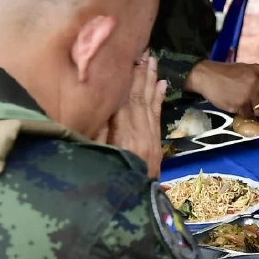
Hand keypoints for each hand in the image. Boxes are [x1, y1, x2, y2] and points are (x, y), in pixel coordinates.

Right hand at [107, 55, 168, 177]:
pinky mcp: (156, 144)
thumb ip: (95, 134)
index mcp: (123, 136)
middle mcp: (140, 134)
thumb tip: (96, 107)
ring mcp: (150, 139)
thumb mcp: (97, 158)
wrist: (136, 207)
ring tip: (153, 61)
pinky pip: (157, 116)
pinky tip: (162, 84)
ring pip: (150, 103)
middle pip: (139, 97)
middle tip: (144, 51)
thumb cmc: (110, 182)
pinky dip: (159, 98)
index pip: (124, 100)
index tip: (128, 59)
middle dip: (141, 73)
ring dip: (151, 80)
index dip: (126, 79)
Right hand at [184, 61, 258, 116]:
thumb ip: (258, 81)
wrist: (206, 76)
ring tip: (248, 110)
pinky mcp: (240, 103)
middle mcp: (257, 81)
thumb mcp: (245, 71)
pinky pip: (248, 114)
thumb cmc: (224, 74)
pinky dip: (244, 114)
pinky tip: (237, 108)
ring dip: (257, 114)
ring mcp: (249, 92)